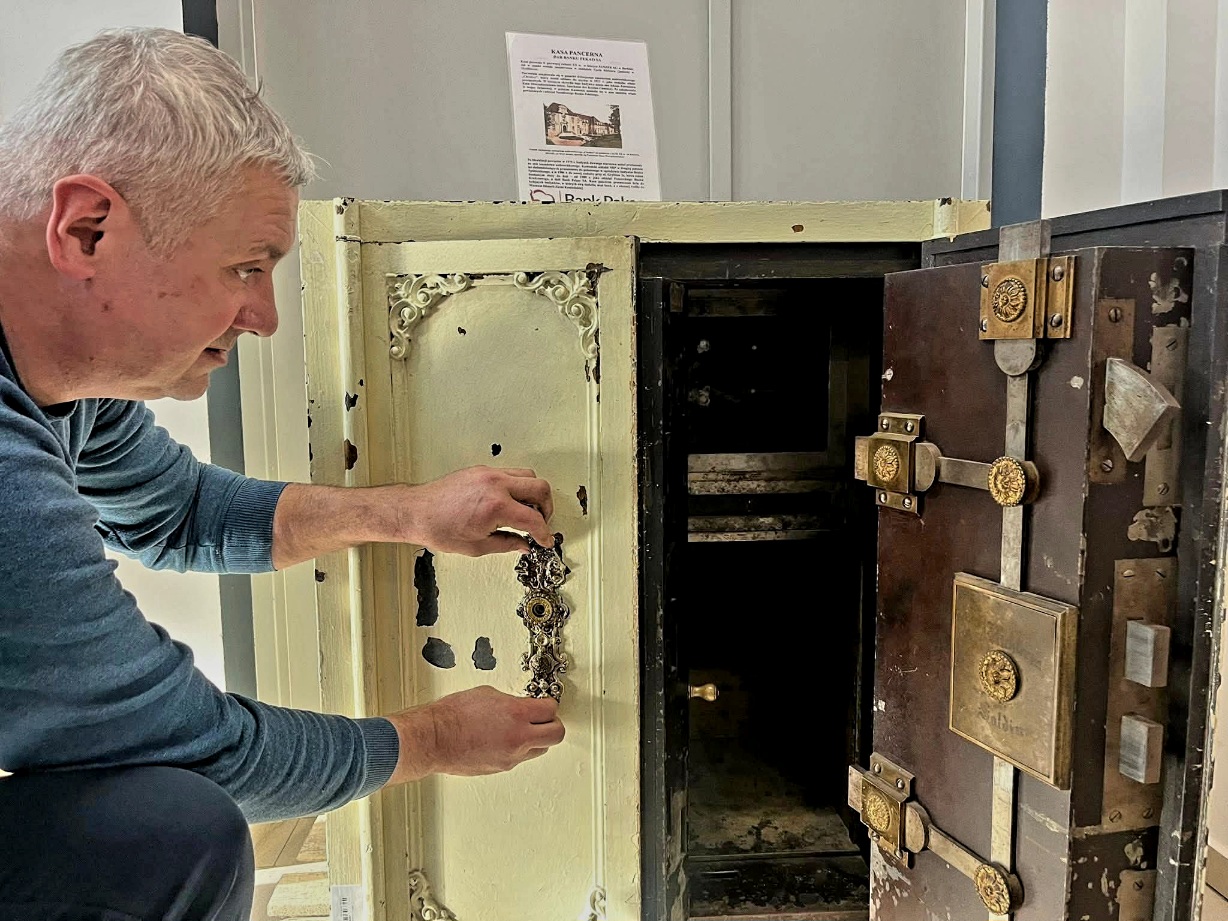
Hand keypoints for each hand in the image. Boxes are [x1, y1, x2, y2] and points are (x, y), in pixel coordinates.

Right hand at [385, 686, 564, 782]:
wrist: (434, 738)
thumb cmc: (452, 715)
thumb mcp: (487, 694)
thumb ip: (510, 701)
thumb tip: (518, 706)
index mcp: (517, 714)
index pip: (551, 710)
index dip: (549, 705)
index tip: (545, 704)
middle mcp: (519, 738)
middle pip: (556, 735)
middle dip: (553, 725)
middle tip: (545, 719)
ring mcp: (511, 757)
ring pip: (539, 750)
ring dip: (537, 740)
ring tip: (525, 731)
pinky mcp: (501, 768)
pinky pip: (519, 759)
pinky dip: (518, 750)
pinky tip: (505, 741)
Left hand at [398, 466, 554, 554]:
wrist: (416, 512)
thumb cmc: (438, 528)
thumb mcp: (477, 546)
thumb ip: (507, 544)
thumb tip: (523, 544)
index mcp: (496, 506)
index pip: (534, 519)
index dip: (544, 533)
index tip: (545, 539)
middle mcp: (495, 485)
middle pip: (540, 488)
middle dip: (546, 508)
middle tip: (541, 522)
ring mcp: (488, 474)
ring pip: (528, 476)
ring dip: (534, 494)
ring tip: (527, 511)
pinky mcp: (481, 470)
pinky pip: (510, 473)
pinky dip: (517, 486)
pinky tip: (510, 501)